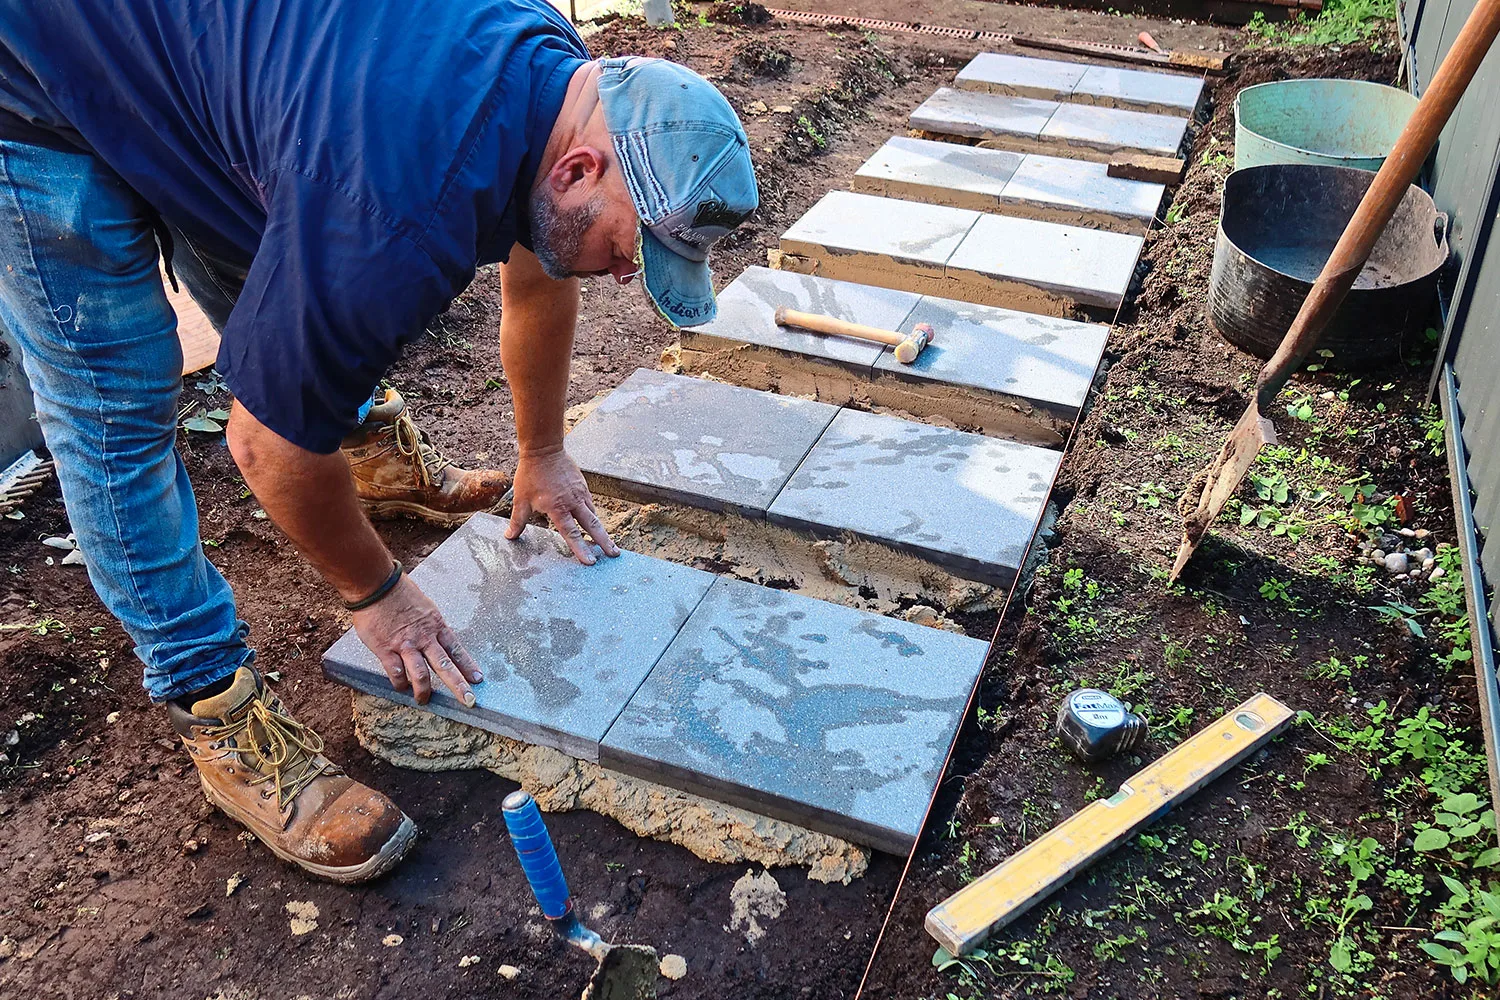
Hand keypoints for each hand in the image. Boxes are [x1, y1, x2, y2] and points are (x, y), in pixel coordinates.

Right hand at [352, 574, 482, 705]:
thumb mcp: (426, 608)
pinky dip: (400, 683)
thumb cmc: (401, 594)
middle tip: (469, 701)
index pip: (456, 650)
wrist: (377, 586)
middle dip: (458, 685)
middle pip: (445, 666)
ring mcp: (406, 645)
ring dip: (424, 691)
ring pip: (421, 675)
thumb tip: (436, 641)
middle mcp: (424, 638)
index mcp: (436, 626)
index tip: (478, 680)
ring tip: (424, 700)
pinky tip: (401, 687)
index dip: (468, 666)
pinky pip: (396, 673)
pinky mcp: (386, 650)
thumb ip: (431, 627)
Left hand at [506, 446, 619, 564]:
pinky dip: (593, 516)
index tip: (590, 562)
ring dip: (601, 530)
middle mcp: (573, 502)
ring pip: (594, 515)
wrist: (544, 450)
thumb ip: (518, 520)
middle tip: (614, 554)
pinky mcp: (583, 486)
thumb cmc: (531, 475)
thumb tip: (510, 536)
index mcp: (557, 508)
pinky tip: (594, 522)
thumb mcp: (521, 499)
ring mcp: (580, 493)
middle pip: (592, 526)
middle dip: (604, 542)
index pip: (571, 533)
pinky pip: (590, 505)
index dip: (580, 549)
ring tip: (609, 543)